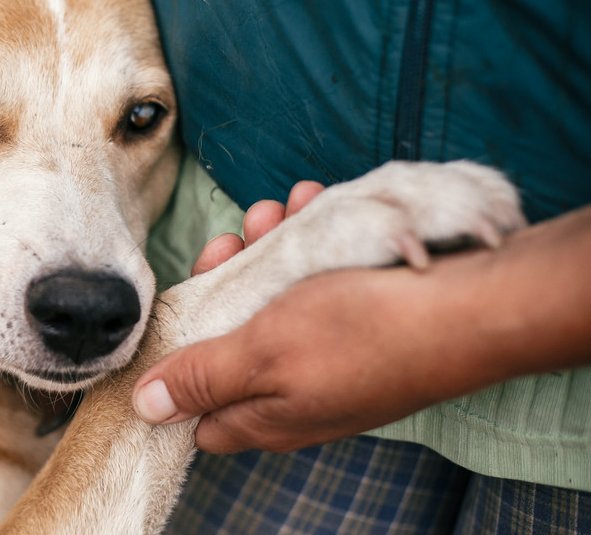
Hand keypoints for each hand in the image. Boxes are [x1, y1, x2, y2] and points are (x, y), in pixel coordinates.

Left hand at [133, 195, 590, 454]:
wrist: (471, 308)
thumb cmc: (362, 333)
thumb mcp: (261, 353)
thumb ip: (202, 378)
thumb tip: (148, 406)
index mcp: (265, 415)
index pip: (197, 410)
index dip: (178, 362)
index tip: (178, 306)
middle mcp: (295, 393)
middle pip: (232, 339)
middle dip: (224, 282)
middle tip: (232, 239)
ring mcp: (330, 359)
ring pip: (275, 300)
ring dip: (268, 249)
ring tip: (277, 208)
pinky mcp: (360, 323)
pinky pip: (319, 283)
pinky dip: (311, 244)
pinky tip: (315, 204)